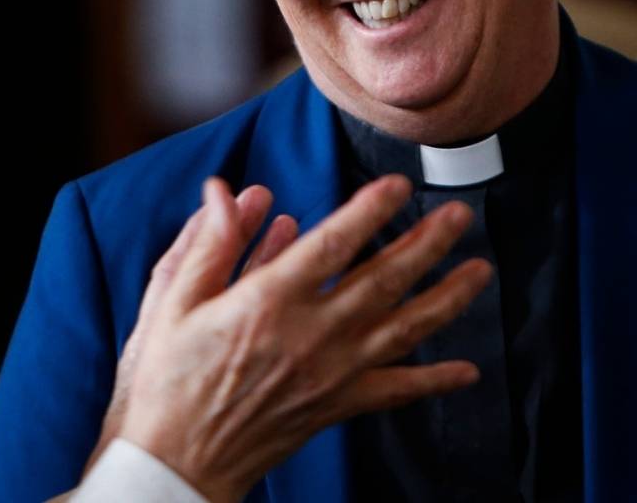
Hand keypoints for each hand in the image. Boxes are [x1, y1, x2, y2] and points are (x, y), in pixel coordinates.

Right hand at [117, 175, 491, 502]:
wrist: (177, 462)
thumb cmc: (167, 376)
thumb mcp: (172, 299)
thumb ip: (209, 242)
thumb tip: (230, 193)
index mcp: (268, 300)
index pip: (333, 243)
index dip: (369, 209)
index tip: (397, 183)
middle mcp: (311, 335)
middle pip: (383, 281)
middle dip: (427, 243)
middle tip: (459, 215)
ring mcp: (330, 374)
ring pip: (403, 330)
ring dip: (446, 298)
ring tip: (479, 270)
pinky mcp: (336, 406)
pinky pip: (396, 391)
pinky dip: (435, 380)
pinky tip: (466, 368)